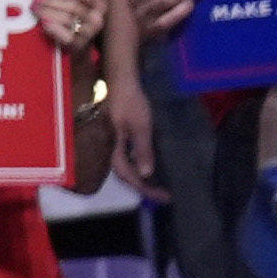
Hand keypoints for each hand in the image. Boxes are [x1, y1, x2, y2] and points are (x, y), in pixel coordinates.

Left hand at [41, 0, 107, 54]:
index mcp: (98, 6)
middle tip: (36, 0)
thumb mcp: (74, 7)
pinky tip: (44, 22)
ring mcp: (89, 33)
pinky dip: (53, 27)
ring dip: (47, 13)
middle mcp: (96, 19)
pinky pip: (65, 34)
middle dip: (51, 2)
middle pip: (72, 6)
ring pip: (67, 19)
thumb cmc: (72, 22)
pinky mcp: (79, 45)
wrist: (78, 48)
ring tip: (35, 9)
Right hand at [108, 62, 161, 194]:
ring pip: (126, 167)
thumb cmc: (131, 102)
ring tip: (159, 185)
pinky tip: (149, 166)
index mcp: (114, 147)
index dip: (146, 189)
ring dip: (141, 178)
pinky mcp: (120, 136)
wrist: (122, 80)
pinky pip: (128, 157)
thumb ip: (142, 150)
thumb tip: (146, 175)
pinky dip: (139, 166)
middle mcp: (111, 147)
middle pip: (125, 175)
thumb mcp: (140, 126)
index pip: (129, 175)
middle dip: (144, 187)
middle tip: (165, 195)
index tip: (165, 197)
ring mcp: (115, 142)